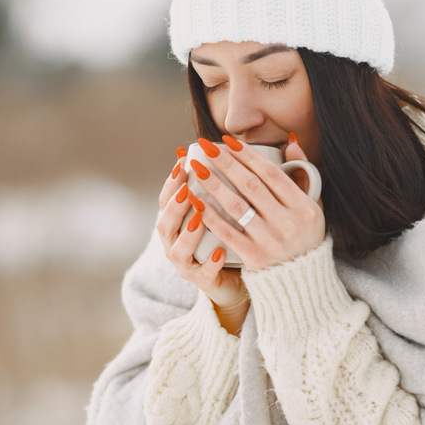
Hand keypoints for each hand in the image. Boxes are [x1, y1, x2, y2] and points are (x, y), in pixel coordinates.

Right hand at [156, 148, 248, 333]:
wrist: (245, 276)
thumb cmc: (241, 233)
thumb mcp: (240, 205)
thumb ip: (245, 177)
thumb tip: (259, 142)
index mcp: (182, 220)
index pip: (168, 198)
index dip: (172, 180)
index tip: (183, 158)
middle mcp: (178, 242)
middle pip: (165, 222)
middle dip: (174, 201)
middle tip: (186, 182)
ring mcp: (189, 264)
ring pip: (178, 250)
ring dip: (189, 231)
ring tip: (200, 214)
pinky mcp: (205, 282)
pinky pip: (204, 274)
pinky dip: (211, 263)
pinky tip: (221, 253)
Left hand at [191, 136, 324, 269]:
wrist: (302, 281)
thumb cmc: (305, 238)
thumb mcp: (314, 206)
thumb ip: (303, 174)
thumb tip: (292, 141)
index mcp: (305, 207)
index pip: (272, 173)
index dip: (248, 155)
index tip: (228, 140)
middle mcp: (289, 223)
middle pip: (251, 185)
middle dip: (225, 163)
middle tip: (205, 147)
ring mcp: (271, 241)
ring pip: (237, 206)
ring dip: (214, 185)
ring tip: (197, 169)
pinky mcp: (255, 257)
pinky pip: (228, 232)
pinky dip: (211, 216)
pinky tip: (196, 201)